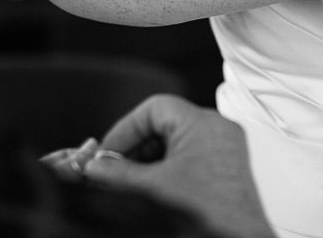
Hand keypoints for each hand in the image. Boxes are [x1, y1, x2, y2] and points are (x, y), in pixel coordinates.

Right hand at [78, 95, 272, 237]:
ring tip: (132, 181)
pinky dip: (168, 167)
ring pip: (176, 141)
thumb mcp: (153, 188)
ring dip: (150, 159)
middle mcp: (217, 128)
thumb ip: (119, 174)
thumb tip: (96, 167)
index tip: (108, 151)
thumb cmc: (209, 213)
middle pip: (164, 124)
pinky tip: (154, 187)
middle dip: (136, 147)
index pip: (154, 108)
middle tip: (114, 168)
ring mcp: (225, 147)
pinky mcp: (226, 165)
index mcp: (202, 123)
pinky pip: (190, 155)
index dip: (126, 129)